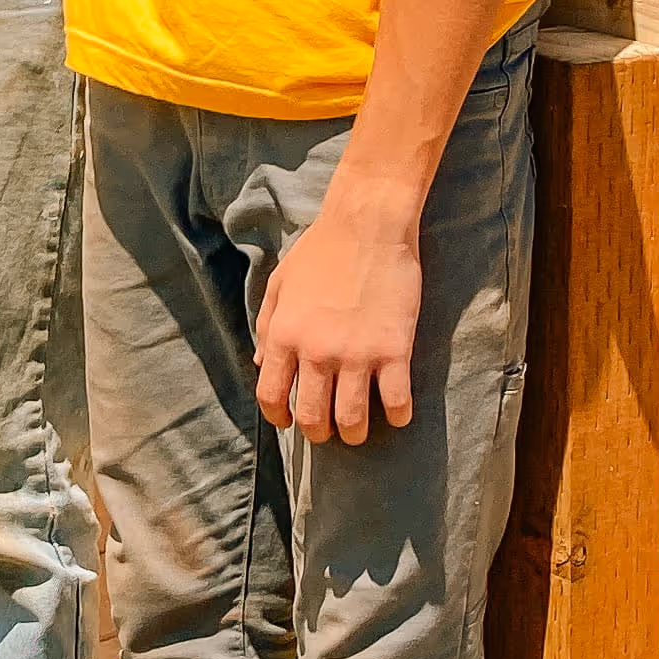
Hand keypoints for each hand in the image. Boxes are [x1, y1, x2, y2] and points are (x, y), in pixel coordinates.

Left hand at [251, 177, 426, 445]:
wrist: (367, 225)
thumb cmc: (321, 249)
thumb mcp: (280, 284)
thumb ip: (266, 326)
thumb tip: (260, 364)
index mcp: (284, 335)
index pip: (271, 396)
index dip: (279, 417)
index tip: (289, 421)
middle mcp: (317, 352)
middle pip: (314, 418)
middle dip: (319, 434)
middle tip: (328, 429)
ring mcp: (357, 354)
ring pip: (353, 419)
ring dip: (354, 433)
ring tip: (358, 429)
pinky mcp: (394, 350)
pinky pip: (396, 402)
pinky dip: (397, 416)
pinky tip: (397, 413)